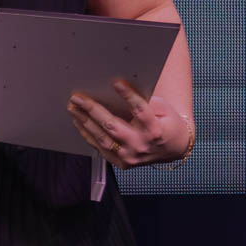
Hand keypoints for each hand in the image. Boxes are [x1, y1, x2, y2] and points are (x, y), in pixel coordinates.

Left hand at [67, 80, 192, 167]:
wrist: (173, 149)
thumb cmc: (167, 123)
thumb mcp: (164, 109)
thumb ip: (147, 101)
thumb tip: (121, 89)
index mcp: (155, 130)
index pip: (141, 111)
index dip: (128, 96)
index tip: (115, 82)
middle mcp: (142, 145)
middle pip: (113, 126)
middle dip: (93, 110)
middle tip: (78, 97)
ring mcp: (130, 157)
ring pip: (103, 139)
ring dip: (85, 122)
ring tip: (73, 108)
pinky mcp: (122, 163)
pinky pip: (101, 148)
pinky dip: (88, 134)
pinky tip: (79, 122)